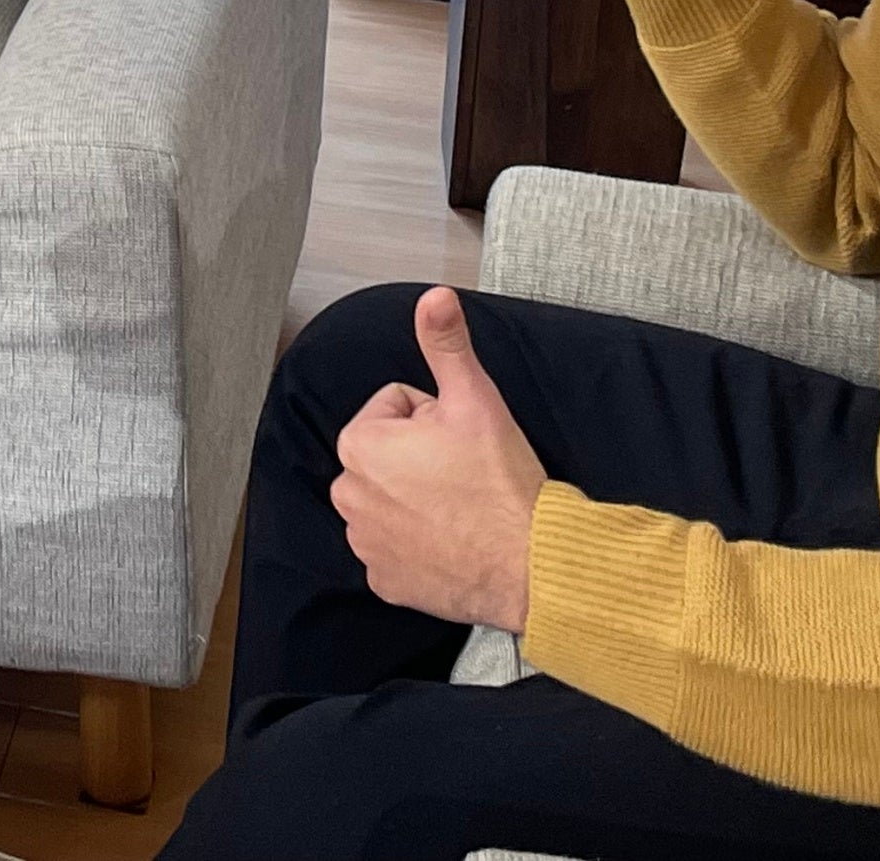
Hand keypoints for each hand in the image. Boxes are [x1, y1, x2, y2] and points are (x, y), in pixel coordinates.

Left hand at [330, 289, 549, 631]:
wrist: (529, 566)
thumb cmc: (499, 485)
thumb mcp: (474, 398)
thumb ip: (446, 344)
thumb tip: (434, 298)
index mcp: (361, 446)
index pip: (396, 407)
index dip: (434, 417)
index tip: (460, 440)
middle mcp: (350, 496)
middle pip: (390, 453)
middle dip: (422, 456)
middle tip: (464, 472)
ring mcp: (366, 545)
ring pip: (393, 498)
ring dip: (419, 498)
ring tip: (462, 506)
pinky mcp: (385, 582)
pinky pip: (398, 548)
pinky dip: (421, 543)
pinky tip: (454, 541)